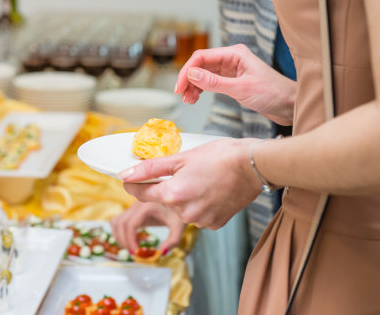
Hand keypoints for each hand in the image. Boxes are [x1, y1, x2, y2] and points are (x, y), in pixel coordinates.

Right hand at [110, 201, 184, 253]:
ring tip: (131, 246)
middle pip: (120, 223)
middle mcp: (137, 204)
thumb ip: (173, 241)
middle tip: (133, 252)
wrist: (177, 197)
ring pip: (116, 221)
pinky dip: (120, 231)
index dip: (129, 240)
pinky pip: (119, 220)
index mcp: (146, 207)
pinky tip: (133, 238)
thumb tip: (161, 252)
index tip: (135, 252)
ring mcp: (133, 206)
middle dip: (123, 240)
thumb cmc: (178, 211)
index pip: (130, 224)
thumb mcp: (179, 226)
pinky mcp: (132, 210)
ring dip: (119, 236)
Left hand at [119, 138, 261, 229]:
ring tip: (201, 179)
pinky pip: (198, 214)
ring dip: (184, 196)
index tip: (130, 178)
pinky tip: (210, 190)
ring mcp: (201, 221)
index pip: (140, 194)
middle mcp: (185, 213)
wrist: (254, 165)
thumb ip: (150, 168)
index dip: (133, 184)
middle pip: (163, 201)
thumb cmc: (220, 156)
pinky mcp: (214, 224)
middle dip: (166, 187)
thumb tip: (126, 174)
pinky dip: (199, 203)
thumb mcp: (181, 157)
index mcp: (173, 194)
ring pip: (181, 208)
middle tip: (182, 170)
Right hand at [174, 45, 294, 124]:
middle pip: (200, 65)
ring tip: (189, 100)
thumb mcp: (241, 89)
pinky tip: (196, 98)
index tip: (179, 87)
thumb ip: (214, 82)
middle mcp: (231, 59)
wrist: (289, 105)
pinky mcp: (232, 81)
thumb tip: (191, 74)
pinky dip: (201, 90)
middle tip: (182, 95)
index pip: (202, 57)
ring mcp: (231, 70)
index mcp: (235, 54)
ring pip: (203, 74)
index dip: (187, 71)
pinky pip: (210, 82)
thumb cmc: (273, 93)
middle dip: (188, 79)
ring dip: (193, 86)